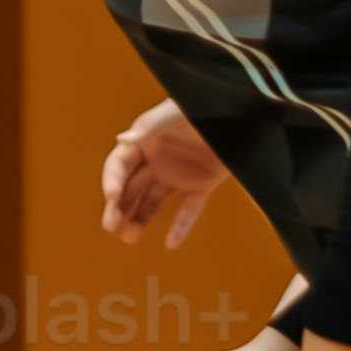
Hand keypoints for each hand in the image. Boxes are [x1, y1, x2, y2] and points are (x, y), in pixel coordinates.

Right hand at [97, 102, 219, 244]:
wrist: (239, 114)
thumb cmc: (200, 107)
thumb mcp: (172, 115)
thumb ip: (148, 128)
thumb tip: (121, 140)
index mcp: (144, 142)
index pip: (119, 165)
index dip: (112, 181)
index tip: (111, 198)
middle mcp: (156, 161)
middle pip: (131, 188)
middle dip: (118, 207)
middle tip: (110, 226)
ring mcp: (177, 175)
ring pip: (152, 201)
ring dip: (140, 219)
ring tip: (129, 237)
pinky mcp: (201, 185)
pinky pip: (189, 209)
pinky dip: (181, 226)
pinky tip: (171, 243)